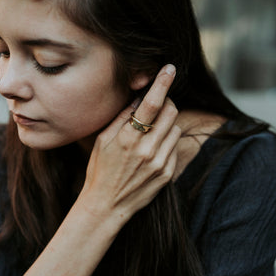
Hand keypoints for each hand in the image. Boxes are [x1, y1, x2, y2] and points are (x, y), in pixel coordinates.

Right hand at [79, 64, 179, 224]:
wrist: (106, 205)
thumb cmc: (100, 170)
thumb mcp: (103, 140)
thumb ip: (122, 118)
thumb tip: (138, 98)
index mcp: (127, 138)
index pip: (151, 104)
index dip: (162, 83)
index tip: (170, 69)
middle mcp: (146, 150)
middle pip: (171, 112)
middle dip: (167, 103)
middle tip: (158, 106)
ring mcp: (159, 163)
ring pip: (176, 129)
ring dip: (167, 124)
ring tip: (152, 133)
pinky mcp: (167, 174)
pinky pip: (175, 147)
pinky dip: (167, 142)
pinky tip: (153, 150)